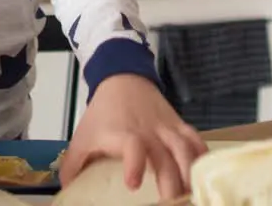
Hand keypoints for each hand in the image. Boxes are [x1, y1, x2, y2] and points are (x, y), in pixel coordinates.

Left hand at [59, 74, 206, 198]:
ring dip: (190, 174)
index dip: (135, 163)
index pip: (132, 146)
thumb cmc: (102, 114)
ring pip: (185, 150)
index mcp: (122, 134)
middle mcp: (148, 132)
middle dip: (171, 184)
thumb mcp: (81, 138)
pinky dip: (202, 157)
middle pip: (165, 158)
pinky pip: (195, 140)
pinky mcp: (179, 125)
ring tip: (191, 194)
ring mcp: (166, 128)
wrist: (122, 78)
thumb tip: (68, 191)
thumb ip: (72, 166)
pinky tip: (203, 175)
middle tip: (171, 203)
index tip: (133, 184)